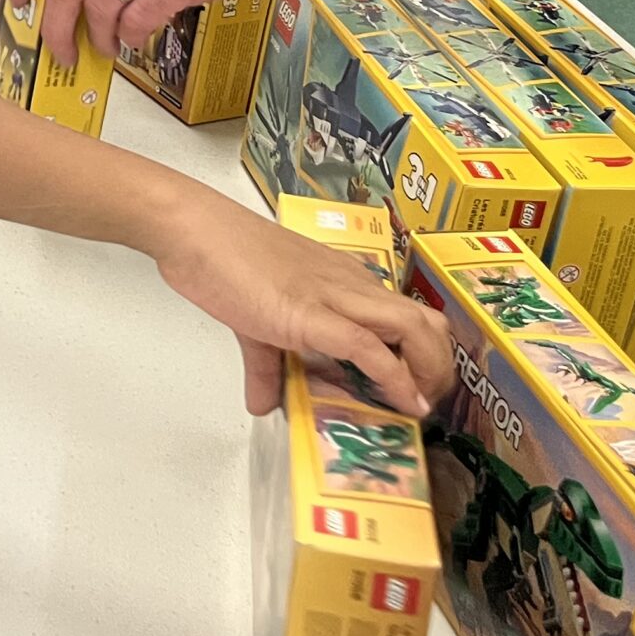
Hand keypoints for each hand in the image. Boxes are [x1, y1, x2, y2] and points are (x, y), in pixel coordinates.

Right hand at [149, 201, 452, 416]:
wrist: (194, 228)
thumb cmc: (219, 258)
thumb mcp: (251, 321)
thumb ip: (265, 366)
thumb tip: (260, 403)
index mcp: (342, 281)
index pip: (405, 314)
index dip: (424, 354)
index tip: (418, 389)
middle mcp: (351, 286)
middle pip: (427, 323)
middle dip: (440, 368)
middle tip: (426, 403)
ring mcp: (335, 298)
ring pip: (415, 330)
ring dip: (429, 374)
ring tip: (420, 407)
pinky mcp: (312, 315)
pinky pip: (370, 349)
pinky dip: (393, 380)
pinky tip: (399, 404)